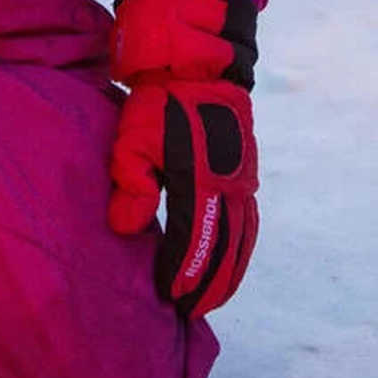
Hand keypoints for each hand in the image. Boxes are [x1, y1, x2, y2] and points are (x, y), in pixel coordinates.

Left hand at [108, 81, 258, 318]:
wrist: (198, 65)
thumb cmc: (158, 102)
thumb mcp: (133, 138)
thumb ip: (131, 184)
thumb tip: (128, 230)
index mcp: (200, 178)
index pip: (193, 239)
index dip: (182, 271)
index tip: (170, 297)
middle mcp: (229, 183)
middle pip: (225, 247)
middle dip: (208, 284)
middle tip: (190, 311)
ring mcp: (243, 177)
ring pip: (243, 238)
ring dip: (229, 272)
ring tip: (210, 300)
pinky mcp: (246, 171)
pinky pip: (249, 221)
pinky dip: (242, 249)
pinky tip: (231, 263)